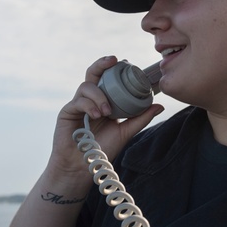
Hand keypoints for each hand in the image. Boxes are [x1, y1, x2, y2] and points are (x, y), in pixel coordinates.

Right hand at [48, 55, 163, 178]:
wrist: (83, 167)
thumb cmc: (102, 149)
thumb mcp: (125, 132)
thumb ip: (140, 118)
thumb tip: (159, 105)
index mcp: (103, 100)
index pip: (108, 79)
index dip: (116, 69)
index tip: (128, 64)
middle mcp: (90, 99)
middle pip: (94, 73)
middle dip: (103, 63)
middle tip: (114, 60)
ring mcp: (78, 104)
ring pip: (86, 86)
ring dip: (99, 95)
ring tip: (107, 111)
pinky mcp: (67, 112)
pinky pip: (78, 101)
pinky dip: (89, 105)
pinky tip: (97, 114)